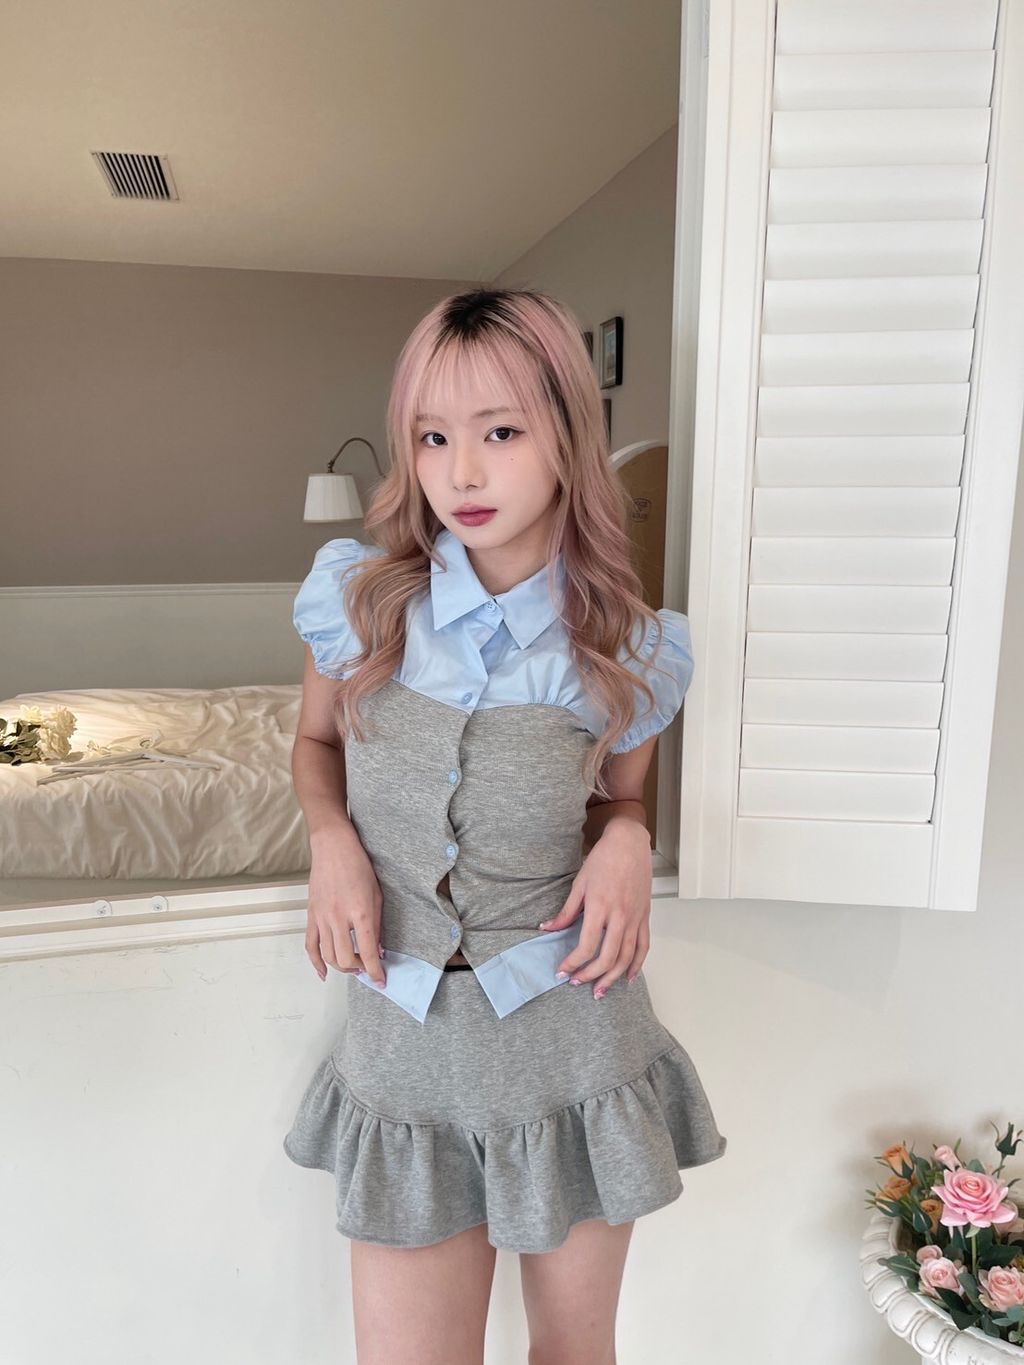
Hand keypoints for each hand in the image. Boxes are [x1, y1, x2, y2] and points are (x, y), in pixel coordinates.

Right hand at [305, 824, 386, 987]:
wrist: (334, 848)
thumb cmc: (359, 866)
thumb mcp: (377, 895)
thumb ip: (377, 925)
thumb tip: (377, 950)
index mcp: (360, 912)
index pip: (367, 952)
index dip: (375, 971)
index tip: (381, 981)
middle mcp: (339, 918)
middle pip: (345, 959)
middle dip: (358, 969)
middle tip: (367, 967)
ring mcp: (322, 917)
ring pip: (328, 956)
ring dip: (341, 967)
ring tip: (352, 966)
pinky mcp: (311, 915)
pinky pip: (310, 945)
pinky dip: (316, 963)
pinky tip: (324, 973)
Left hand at [538, 818, 652, 999]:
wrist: (629, 844)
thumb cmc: (603, 860)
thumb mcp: (580, 883)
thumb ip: (566, 911)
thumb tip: (548, 928)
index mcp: (600, 907)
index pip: (586, 946)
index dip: (573, 963)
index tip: (562, 971)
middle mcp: (620, 916)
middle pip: (607, 957)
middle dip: (590, 975)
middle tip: (577, 983)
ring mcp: (635, 918)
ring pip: (626, 957)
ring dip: (613, 978)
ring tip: (600, 990)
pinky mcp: (645, 917)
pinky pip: (643, 946)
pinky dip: (637, 964)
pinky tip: (628, 977)